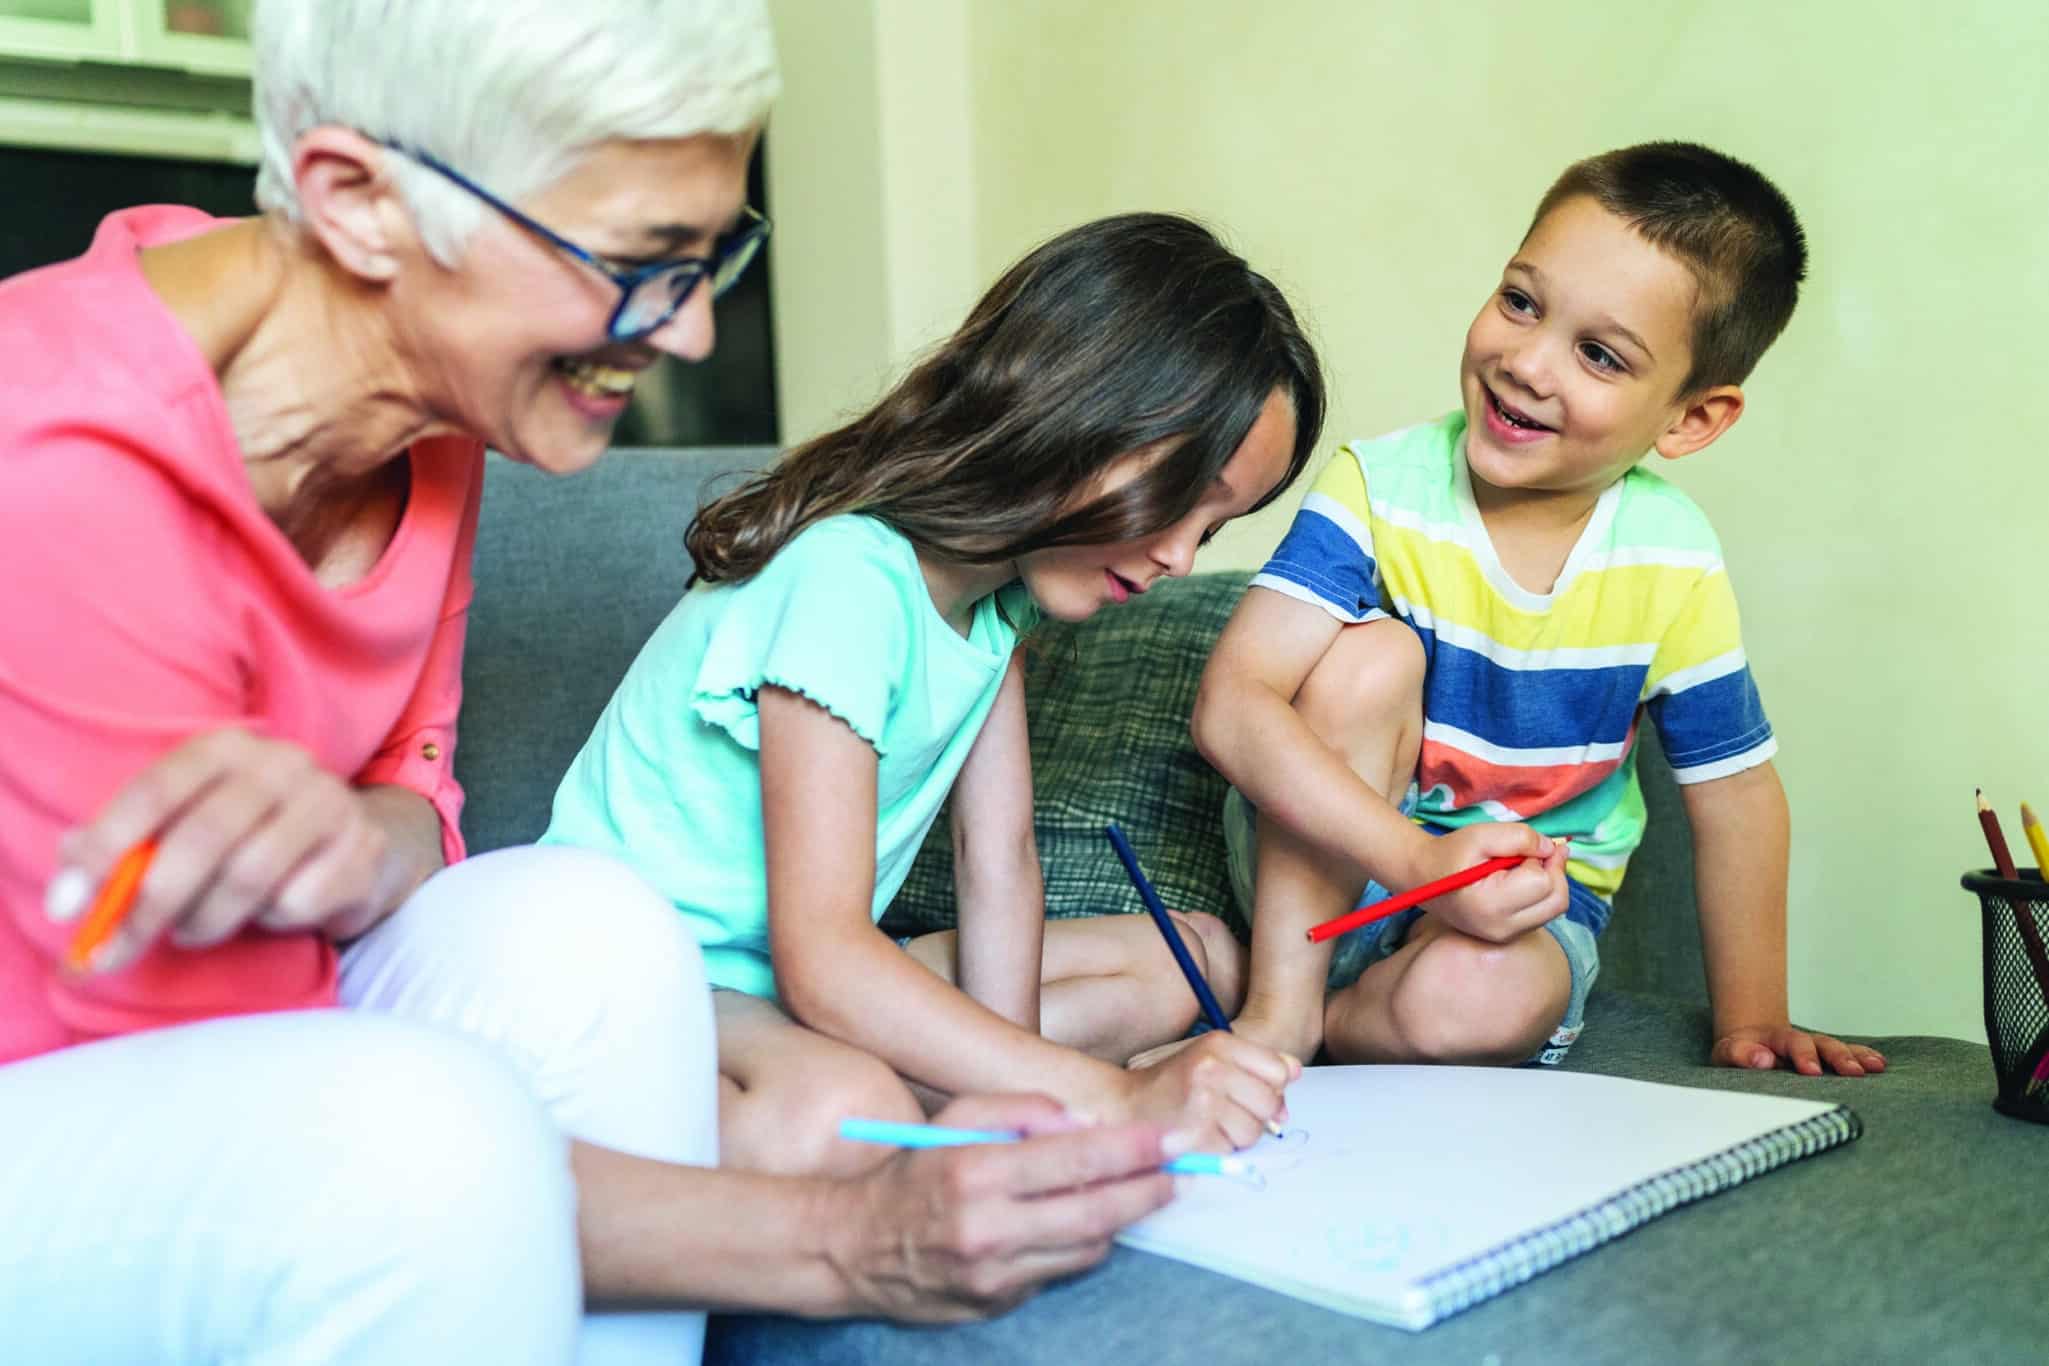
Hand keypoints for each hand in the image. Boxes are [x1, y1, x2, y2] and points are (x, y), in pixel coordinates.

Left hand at [44, 727, 413, 971]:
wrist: (354, 839)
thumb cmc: (251, 833)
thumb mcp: (188, 822)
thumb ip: (131, 844)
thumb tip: (71, 874)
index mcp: (228, 747)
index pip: (158, 788)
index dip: (107, 844)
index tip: (67, 902)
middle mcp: (283, 764)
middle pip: (204, 837)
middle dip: (152, 901)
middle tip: (118, 947)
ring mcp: (331, 803)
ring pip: (251, 876)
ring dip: (207, 918)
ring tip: (192, 930)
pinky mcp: (363, 849)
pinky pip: (299, 901)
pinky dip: (270, 920)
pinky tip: (265, 913)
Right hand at [824, 1093, 1176, 1321]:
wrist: (850, 1247)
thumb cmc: (910, 1172)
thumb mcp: (954, 1118)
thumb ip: (1022, 1108)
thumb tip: (1084, 1122)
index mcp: (974, 1171)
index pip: (1074, 1160)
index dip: (1132, 1150)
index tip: (1170, 1139)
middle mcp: (986, 1228)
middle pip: (1095, 1213)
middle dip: (1147, 1191)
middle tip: (1182, 1174)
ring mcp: (992, 1275)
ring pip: (1085, 1249)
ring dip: (1117, 1220)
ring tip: (1132, 1193)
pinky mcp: (996, 1305)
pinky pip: (1057, 1272)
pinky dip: (1075, 1246)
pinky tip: (1073, 1223)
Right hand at [1112, 1032, 1299, 1150]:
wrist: (1121, 1107)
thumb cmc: (1170, 1085)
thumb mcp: (1211, 1058)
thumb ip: (1255, 1062)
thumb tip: (1295, 1072)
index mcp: (1218, 1044)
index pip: (1279, 1071)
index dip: (1269, 1088)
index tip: (1248, 1093)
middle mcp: (1212, 1069)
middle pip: (1271, 1104)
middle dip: (1253, 1115)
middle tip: (1223, 1113)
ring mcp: (1204, 1103)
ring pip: (1254, 1131)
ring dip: (1235, 1136)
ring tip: (1207, 1124)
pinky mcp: (1197, 1136)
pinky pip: (1231, 1151)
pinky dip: (1218, 1151)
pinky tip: (1197, 1138)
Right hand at [1418, 823, 1567, 943]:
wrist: (1423, 878)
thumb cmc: (1450, 854)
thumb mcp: (1481, 834)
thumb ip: (1520, 837)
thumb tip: (1552, 849)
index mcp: (1491, 904)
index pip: (1544, 883)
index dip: (1542, 859)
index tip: (1525, 847)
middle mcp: (1501, 928)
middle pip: (1557, 902)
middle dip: (1555, 873)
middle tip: (1536, 853)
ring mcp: (1505, 937)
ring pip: (1553, 909)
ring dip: (1549, 884)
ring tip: (1524, 866)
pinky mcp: (1508, 937)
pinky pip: (1542, 914)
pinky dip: (1541, 895)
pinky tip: (1522, 880)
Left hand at [1712, 1024, 1887, 1077]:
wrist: (1749, 1042)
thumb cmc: (1739, 1052)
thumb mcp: (1728, 1052)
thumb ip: (1740, 1054)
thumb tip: (1763, 1059)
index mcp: (1773, 1038)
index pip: (1790, 1043)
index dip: (1802, 1055)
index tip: (1812, 1071)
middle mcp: (1798, 1040)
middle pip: (1820, 1043)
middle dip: (1835, 1057)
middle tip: (1850, 1072)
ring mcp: (1814, 1048)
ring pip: (1836, 1048)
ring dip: (1855, 1057)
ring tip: (1874, 1067)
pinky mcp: (1824, 1056)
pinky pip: (1847, 1053)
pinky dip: (1863, 1057)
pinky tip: (1879, 1063)